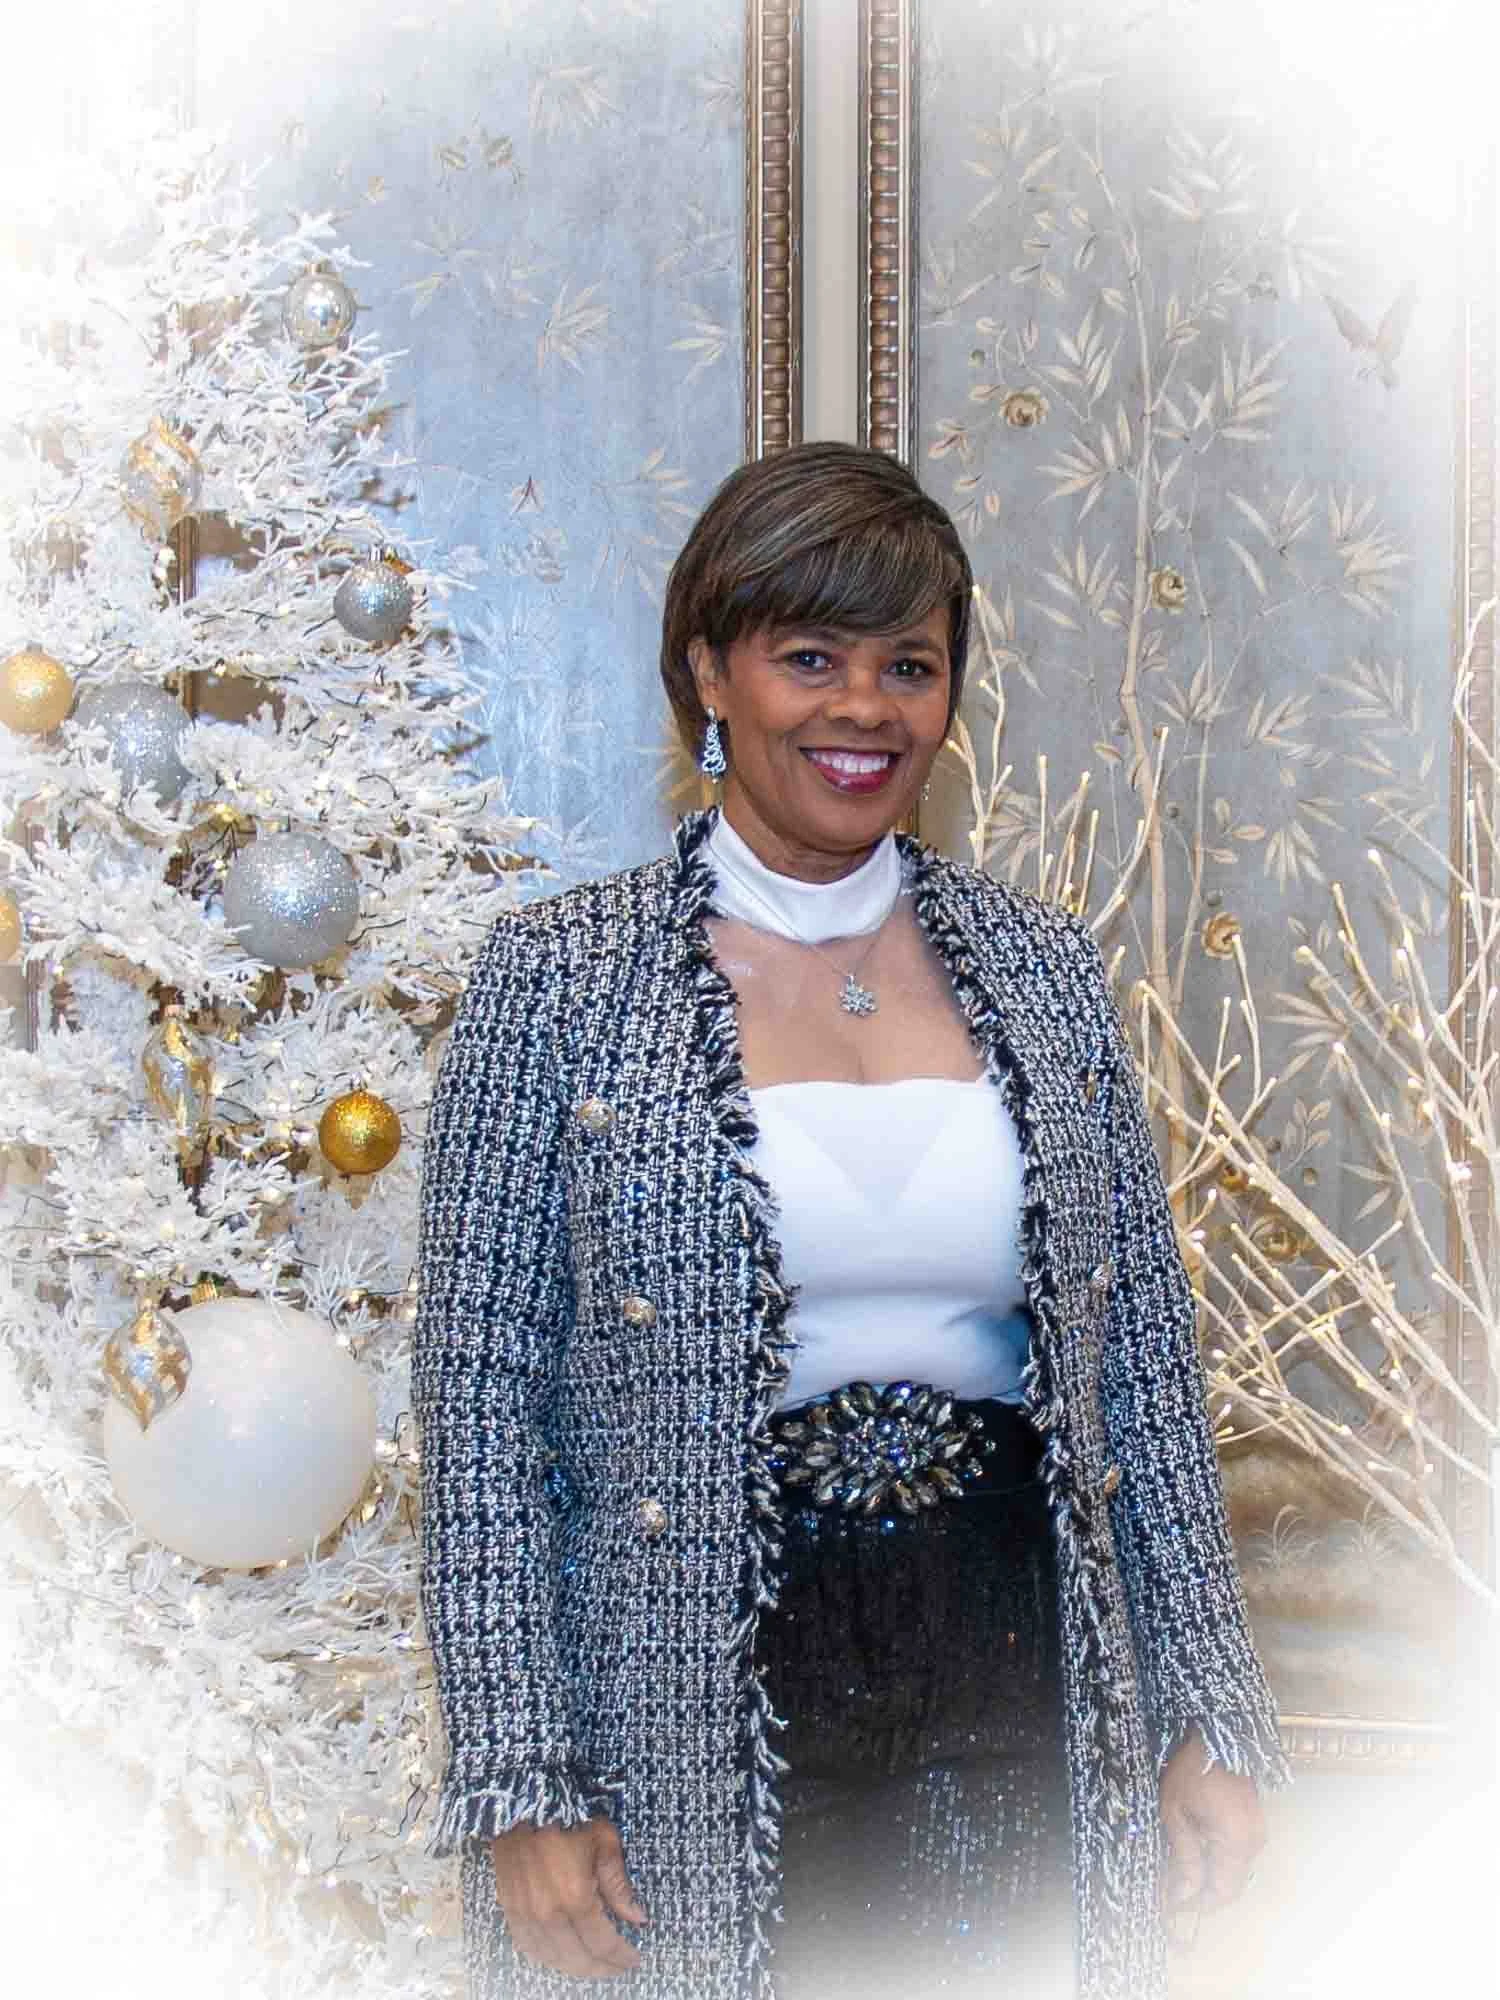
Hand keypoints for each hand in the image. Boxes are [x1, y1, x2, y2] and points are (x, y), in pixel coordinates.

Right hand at [490, 1817, 648, 1978]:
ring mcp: (525, 1913)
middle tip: (617, 1967)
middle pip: (578, 1958)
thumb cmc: (571, 1816)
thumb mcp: (605, 1841)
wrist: (525, 1801)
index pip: (602, 1943)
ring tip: (593, 1965)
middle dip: (602, 1968)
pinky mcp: (510, 1907)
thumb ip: (619, 1885)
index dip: (621, 1956)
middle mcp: (548, 1913)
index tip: (634, 1959)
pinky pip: (528, 1946)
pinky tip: (560, 1956)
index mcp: (576, 1896)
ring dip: (575, 1967)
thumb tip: (637, 1918)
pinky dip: (546, 1957)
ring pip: (552, 1958)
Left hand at [1158, 1726, 1265, 1924]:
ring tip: (1178, 1863)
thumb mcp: (1175, 1812)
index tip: (1173, 1903)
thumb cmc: (1191, 1770)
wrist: (1217, 1734)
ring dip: (1209, 1873)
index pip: (1223, 1893)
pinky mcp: (1253, 1822)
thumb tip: (1183, 1894)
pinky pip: (1237, 1852)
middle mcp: (1254, 1844)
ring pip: (1234, 1869)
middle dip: (1202, 1890)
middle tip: (1171, 1884)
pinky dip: (1217, 1856)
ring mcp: (1257, 1832)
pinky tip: (1195, 1844)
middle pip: (1230, 1884)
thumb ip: (1183, 1856)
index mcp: (1236, 1844)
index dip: (1198, 1904)